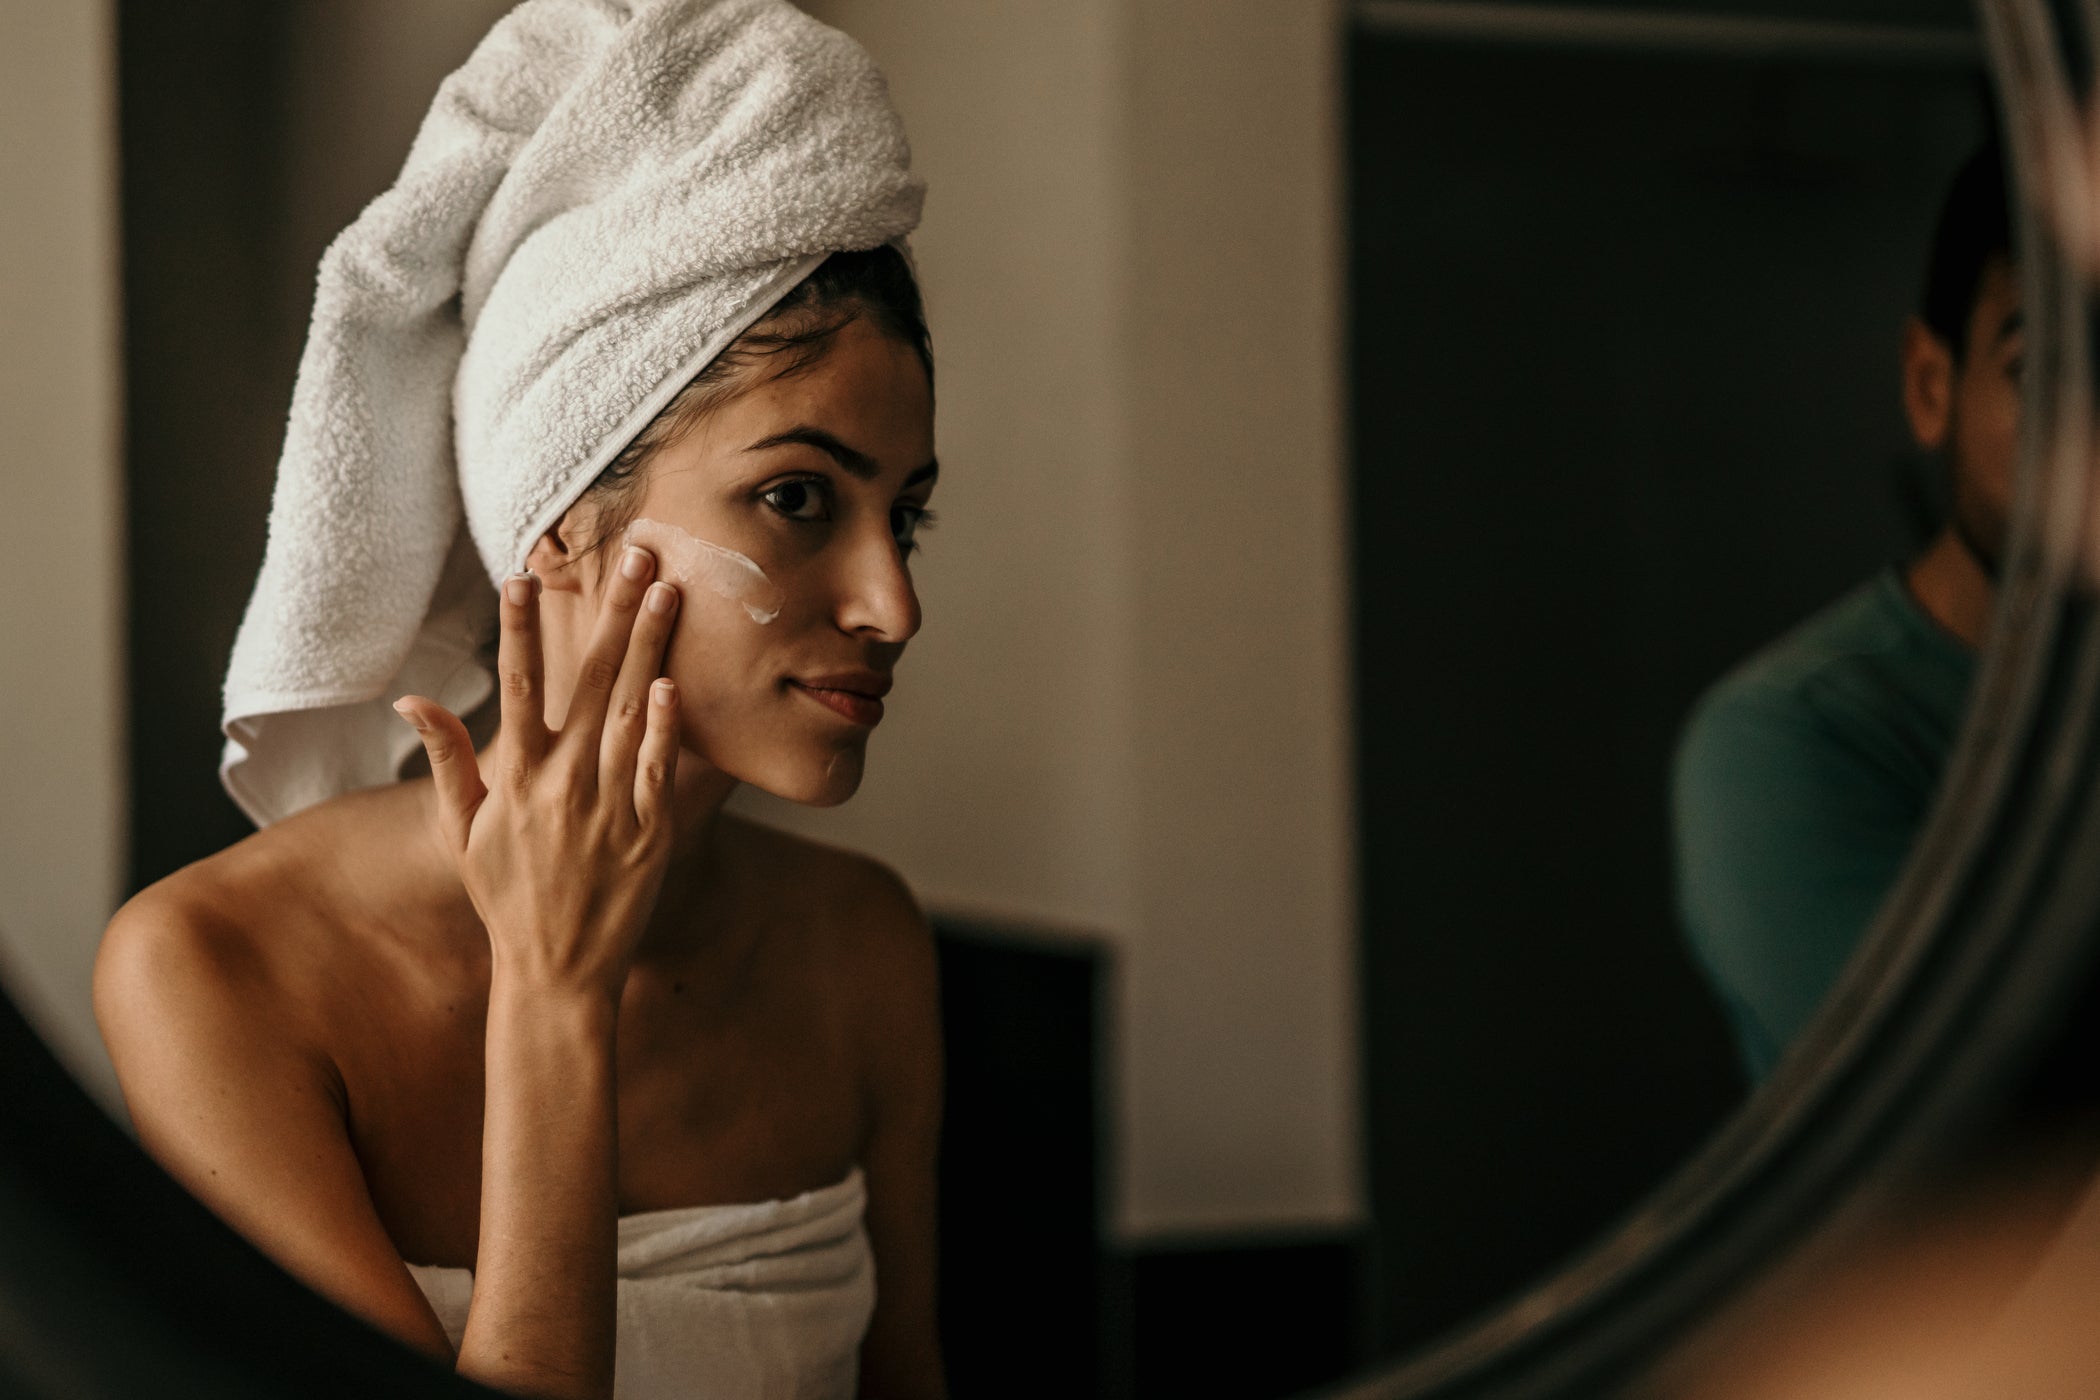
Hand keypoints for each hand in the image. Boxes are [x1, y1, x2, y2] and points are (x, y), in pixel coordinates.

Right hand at [395, 545, 683, 997]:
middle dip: (613, 612)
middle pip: (590, 681)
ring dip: (651, 648)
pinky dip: (663, 728)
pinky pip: (658, 771)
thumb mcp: (463, 831)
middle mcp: (563, 787)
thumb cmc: (505, 896)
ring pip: (631, 711)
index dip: (521, 630)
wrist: (557, 970)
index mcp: (516, 781)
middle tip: (637, 555)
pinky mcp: (650, 835)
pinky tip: (673, 683)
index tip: (525, 575)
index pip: (518, 687)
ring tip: (668, 591)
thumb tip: (411, 699)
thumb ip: (448, 759)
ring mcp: (610, 809)